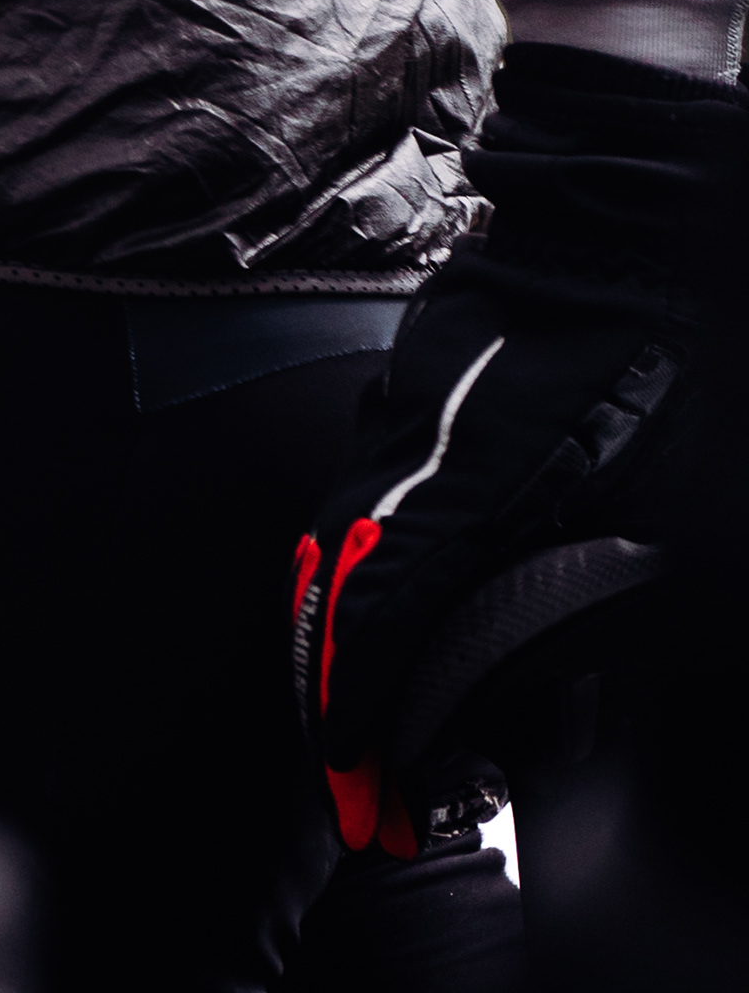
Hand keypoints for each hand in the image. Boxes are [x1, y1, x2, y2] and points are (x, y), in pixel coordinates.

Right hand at [295, 42, 730, 844]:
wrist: (627, 198)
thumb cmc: (660, 329)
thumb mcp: (663, 479)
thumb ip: (601, 575)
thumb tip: (562, 670)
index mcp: (478, 469)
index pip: (382, 612)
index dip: (359, 711)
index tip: (361, 785)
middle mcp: (416, 439)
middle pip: (330, 589)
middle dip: (329, 703)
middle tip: (355, 794)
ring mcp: (401, 406)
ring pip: (331, 544)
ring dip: (330, 643)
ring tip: (351, 729)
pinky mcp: (411, 386)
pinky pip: (354, 496)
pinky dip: (343, 575)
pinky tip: (370, 618)